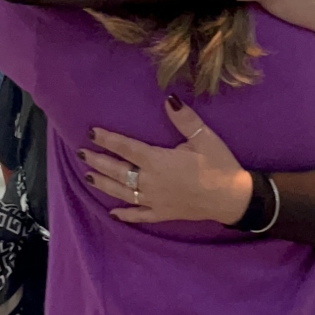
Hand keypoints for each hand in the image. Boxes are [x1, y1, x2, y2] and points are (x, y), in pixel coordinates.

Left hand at [78, 97, 252, 225]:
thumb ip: (184, 119)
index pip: (126, 148)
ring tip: (88, 176)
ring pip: (123, 191)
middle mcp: (151, 181)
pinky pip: (139, 215)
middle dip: (98, 161)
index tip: (92, 133)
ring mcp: (155, 200)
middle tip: (82, 154)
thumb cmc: (219, 165)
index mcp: (158, 161)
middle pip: (118, 171)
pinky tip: (112, 212)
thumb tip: (168, 99)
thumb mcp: (204, 138)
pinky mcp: (163, 214)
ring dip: (104, 184)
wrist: (232, 198)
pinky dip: (124, 214)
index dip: (108, 139)